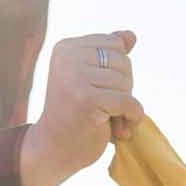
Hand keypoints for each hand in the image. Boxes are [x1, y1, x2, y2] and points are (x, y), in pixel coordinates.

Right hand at [20, 30, 140, 185]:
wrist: (53, 150)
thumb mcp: (91, 79)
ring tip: (108, 120)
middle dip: (123, 88)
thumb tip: (131, 35)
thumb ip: (108, 55)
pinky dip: (132, 117)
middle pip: (123, 62)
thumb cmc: (75, 115)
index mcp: (66, 47)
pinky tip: (120, 130)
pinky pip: (128, 102)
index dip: (117, 71)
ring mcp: (75, 77)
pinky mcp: (86, 99)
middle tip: (106, 110)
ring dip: (125, 106)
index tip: (101, 91)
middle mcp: (68, 57)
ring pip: (126, 83)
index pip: (115, 45)